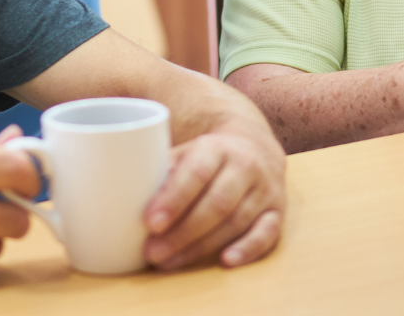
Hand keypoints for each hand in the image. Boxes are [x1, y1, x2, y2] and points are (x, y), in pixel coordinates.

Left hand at [140, 129, 284, 270]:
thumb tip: (125, 195)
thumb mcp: (186, 151)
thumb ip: (162, 171)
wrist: (254, 143)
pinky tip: (225, 261)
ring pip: (236, 222)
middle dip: (182, 231)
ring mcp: (265, 190)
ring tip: (169, 261)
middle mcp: (246, 166)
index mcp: (218, 147)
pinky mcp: (277, 211)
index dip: (173, 199)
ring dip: (201, 246)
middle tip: (153, 251)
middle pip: (216, 203)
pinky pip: (267, 233)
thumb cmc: (208, 155)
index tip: (149, 223)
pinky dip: (247, 249)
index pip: (197, 173)